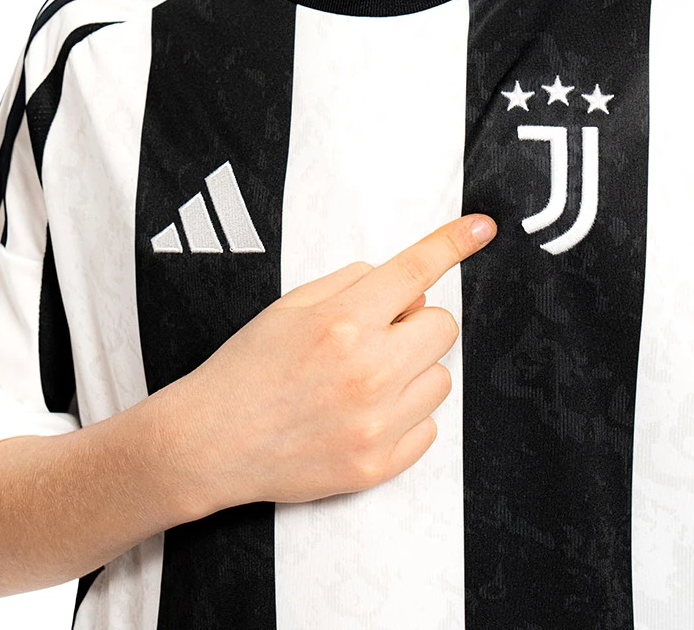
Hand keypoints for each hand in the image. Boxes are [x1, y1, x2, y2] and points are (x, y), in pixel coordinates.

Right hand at [178, 213, 496, 509]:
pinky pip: (428, 427)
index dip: (453, 243)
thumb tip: (408, 290)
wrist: (211, 442)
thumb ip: (355, 285)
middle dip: (415, 323)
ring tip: (364, 379)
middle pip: (442, 326)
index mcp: (344, 323)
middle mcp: (369, 371)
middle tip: (376, 334)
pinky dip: (405, 416)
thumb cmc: (247, 368)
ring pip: (441, 378)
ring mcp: (377, 423)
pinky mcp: (378, 466)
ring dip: (413, 371)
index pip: (416, 271)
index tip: (482, 227)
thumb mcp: (292, 304)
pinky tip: (363, 413)